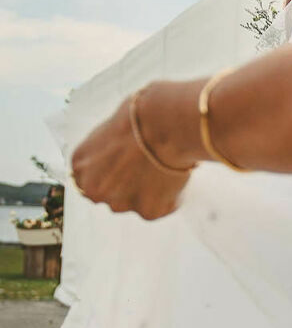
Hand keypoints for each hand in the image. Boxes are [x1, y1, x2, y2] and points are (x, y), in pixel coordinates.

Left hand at [71, 97, 193, 220]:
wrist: (164, 121)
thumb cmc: (140, 116)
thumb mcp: (110, 132)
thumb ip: (106, 155)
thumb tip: (120, 163)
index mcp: (80, 166)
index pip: (91, 180)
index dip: (111, 172)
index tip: (127, 164)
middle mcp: (94, 190)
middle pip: (111, 195)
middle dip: (128, 185)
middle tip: (149, 164)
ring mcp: (120, 203)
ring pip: (135, 203)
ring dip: (148, 191)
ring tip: (164, 165)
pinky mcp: (148, 211)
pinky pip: (161, 207)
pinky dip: (170, 195)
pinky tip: (175, 173)